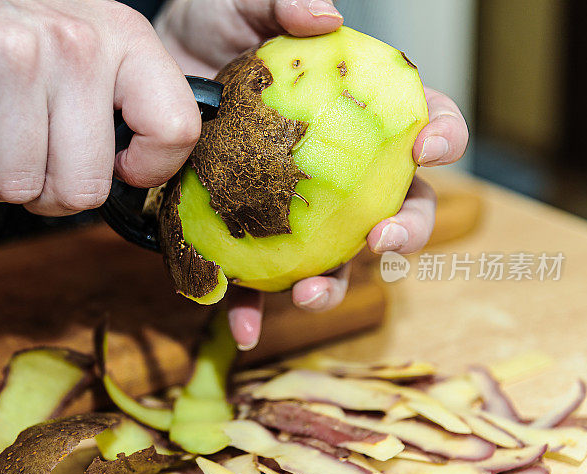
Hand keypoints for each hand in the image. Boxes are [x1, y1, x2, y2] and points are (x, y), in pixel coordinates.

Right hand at [0, 0, 200, 214]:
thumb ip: (121, 104)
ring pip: (16, 184)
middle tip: (27, 157)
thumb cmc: (6, 29)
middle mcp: (75, 40)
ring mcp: (12, 46)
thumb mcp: (84, 48)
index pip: (175, 129)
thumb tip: (138, 172)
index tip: (117, 168)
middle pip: (83, 187)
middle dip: (46, 191)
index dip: (146, 171)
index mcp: (123, 38)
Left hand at [155, 0, 468, 348]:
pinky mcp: (243, 238)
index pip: (419, 122)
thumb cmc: (206, 34)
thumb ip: (282, 4)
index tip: (431, 149)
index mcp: (355, 112)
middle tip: (382, 239)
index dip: (441, 137)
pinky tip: (243, 328)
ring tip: (310, 295)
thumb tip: (326, 17)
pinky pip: (255, 282)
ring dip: (331, 286)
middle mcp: (336, 171)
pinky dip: (252, 310)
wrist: (144, 77)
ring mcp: (293, 212)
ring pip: (333, 259)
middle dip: (403, 232)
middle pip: (394, 207)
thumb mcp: (239, 4)